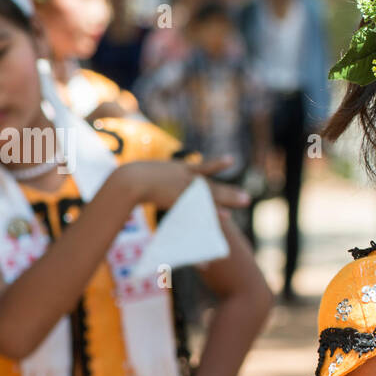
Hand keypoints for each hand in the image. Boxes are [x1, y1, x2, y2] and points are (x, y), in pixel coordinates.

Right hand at [118, 156, 249, 210]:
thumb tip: (139, 166)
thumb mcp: (140, 172)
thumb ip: (147, 173)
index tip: (231, 160)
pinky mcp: (181, 199)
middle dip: (229, 192)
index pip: (201, 167)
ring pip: (211, 194)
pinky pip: (201, 207)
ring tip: (247, 201)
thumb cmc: (127, 178)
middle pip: (211, 185)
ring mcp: (184, 188)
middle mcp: (184, 177)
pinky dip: (213, 212)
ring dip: (229, 199)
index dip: (217, 164)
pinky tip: (227, 216)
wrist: (129, 179)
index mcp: (176, 169)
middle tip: (247, 197)